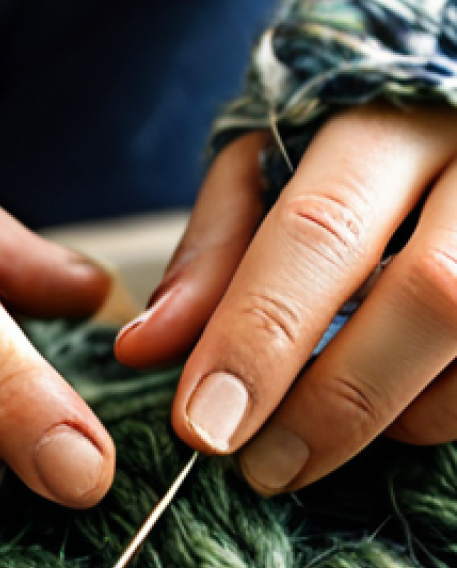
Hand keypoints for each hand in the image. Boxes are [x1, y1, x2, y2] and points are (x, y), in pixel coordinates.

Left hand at [116, 104, 456, 495]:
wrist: (455, 99)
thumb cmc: (351, 137)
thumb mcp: (268, 165)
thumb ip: (213, 254)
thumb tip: (143, 349)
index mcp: (389, 117)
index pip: (320, 231)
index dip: (259, 337)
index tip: (202, 427)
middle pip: (430, 295)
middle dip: (333, 402)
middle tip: (260, 468)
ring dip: (395, 415)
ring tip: (321, 434)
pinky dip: (444, 409)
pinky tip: (398, 407)